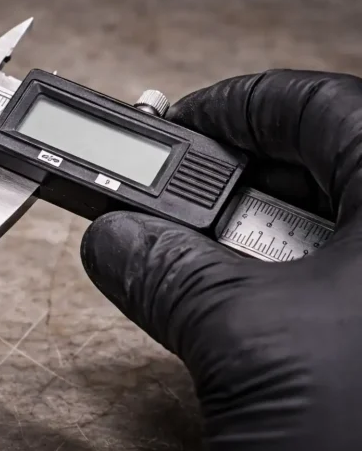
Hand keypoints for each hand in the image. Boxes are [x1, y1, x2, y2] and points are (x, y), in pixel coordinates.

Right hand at [81, 70, 361, 450]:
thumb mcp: (250, 346)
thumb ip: (170, 275)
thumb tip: (114, 238)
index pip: (316, 103)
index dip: (231, 106)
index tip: (172, 126)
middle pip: (322, 167)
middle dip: (235, 186)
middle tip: (171, 205)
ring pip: (328, 234)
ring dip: (253, 247)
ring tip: (203, 271)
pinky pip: (335, 289)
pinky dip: (282, 292)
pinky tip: (251, 320)